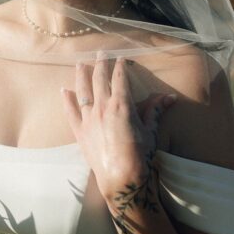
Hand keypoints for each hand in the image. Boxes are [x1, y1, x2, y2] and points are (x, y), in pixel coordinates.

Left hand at [60, 53, 176, 201]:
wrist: (120, 179)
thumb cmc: (139, 156)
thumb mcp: (151, 131)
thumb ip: (156, 110)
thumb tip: (169, 97)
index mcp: (122, 105)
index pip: (120, 79)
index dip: (120, 67)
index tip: (120, 58)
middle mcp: (102, 108)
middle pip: (99, 80)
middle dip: (100, 64)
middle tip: (101, 53)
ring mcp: (88, 119)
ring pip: (82, 91)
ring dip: (81, 75)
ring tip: (80, 64)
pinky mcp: (79, 132)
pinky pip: (70, 111)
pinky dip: (66, 99)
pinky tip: (63, 90)